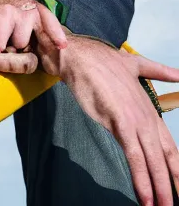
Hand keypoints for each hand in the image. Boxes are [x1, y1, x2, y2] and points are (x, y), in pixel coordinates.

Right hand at [38, 35, 178, 205]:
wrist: (80, 57)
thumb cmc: (102, 62)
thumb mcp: (135, 65)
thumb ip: (158, 72)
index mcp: (151, 109)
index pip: (171, 146)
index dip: (177, 168)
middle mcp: (147, 117)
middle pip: (167, 158)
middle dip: (174, 183)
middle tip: (177, 205)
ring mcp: (135, 121)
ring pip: (153, 162)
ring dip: (161, 189)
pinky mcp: (119, 124)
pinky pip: (134, 157)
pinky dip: (142, 178)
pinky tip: (146, 196)